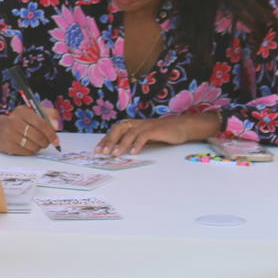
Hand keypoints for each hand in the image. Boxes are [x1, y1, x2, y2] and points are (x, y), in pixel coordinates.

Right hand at [0, 103, 60, 155]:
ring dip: (38, 147)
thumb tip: (57, 125)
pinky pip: (26, 152)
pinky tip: (28, 146)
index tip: (56, 140)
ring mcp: (9, 134)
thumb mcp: (32, 112)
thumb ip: (48, 115)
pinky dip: (31, 151)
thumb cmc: (20, 121)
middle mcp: (13, 121)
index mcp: (21, 111)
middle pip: (38, 136)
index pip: (41, 123)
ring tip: (37, 144)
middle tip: (46, 143)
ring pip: (33, 145)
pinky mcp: (7, 145)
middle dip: (46, 142)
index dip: (51, 133)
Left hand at [95, 112, 220, 155]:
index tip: (97, 150)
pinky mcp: (155, 129)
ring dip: (121, 144)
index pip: (114, 131)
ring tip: (115, 154)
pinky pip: (144, 136)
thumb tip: (116, 151)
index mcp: (131, 124)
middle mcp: (136, 123)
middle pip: (118, 130)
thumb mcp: (142, 137)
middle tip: (103, 152)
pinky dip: (138, 144)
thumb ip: (131, 141)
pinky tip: (134, 152)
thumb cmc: (160, 133)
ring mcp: (145, 125)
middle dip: (109, 141)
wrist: (180, 126)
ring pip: (129, 134)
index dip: (105, 140)